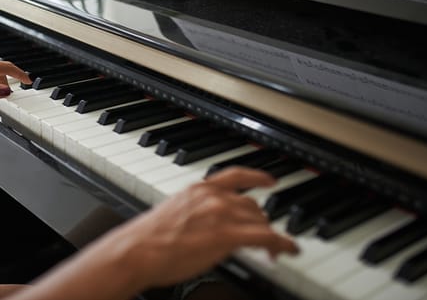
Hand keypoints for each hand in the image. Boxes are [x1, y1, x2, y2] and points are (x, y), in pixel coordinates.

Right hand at [102, 167, 298, 289]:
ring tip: (275, 250)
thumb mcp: (174, 214)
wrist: (138, 250)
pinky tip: (288, 249)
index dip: (257, 177)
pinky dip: (282, 243)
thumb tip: (208, 226)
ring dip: (270, 235)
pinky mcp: (227, 235)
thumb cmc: (148, 239)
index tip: (269, 180)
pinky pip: (266, 237)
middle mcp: (213, 197)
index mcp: (198, 189)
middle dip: (261, 221)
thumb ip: (196, 213)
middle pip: (252, 204)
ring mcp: (221, 214)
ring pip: (260, 220)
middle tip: (266, 236)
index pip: (235, 175)